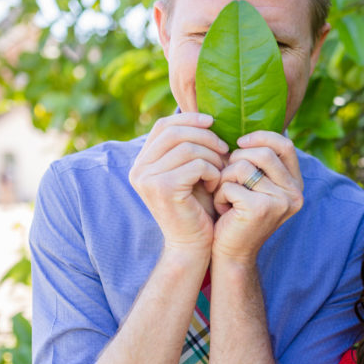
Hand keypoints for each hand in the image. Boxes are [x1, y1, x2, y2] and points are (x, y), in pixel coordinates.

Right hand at [129, 113, 228, 257]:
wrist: (192, 247)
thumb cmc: (197, 209)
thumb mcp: (190, 173)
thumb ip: (189, 148)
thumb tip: (204, 116)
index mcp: (141, 163)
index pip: (163, 126)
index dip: (189, 119)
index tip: (212, 122)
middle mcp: (139, 169)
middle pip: (175, 132)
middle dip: (205, 136)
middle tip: (225, 150)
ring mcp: (148, 179)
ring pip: (189, 147)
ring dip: (212, 157)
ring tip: (221, 173)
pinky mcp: (164, 189)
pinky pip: (197, 165)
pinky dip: (213, 172)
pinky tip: (216, 187)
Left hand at [211, 131, 302, 264]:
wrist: (231, 253)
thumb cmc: (237, 214)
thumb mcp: (253, 185)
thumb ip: (257, 160)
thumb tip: (243, 127)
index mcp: (296, 184)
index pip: (284, 145)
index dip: (260, 137)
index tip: (239, 143)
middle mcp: (294, 193)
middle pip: (262, 153)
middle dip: (236, 160)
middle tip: (226, 177)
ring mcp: (280, 202)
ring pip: (243, 166)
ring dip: (225, 178)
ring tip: (224, 195)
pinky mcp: (260, 209)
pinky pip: (230, 184)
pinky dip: (220, 194)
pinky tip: (222, 209)